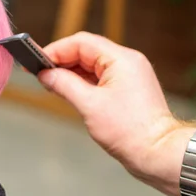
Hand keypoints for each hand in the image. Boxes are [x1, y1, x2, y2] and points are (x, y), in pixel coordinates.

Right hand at [36, 32, 195, 195]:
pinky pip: (98, 78)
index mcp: (121, 59)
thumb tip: (45, 74)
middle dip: (61, 62)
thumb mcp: (89, 105)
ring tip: (50, 84)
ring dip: (70, 73)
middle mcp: (127, 62)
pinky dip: (81, 83)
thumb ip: (64, 84)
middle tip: (39, 74)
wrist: (157, 153)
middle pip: (86, 51)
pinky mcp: (126, 90)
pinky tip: (67, 91)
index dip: (56, 50)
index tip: (37, 62)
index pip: (81, 42)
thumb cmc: (131, 131)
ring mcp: (128, 76)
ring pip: (91, 65)